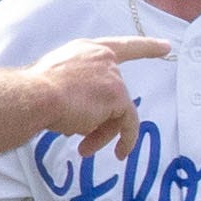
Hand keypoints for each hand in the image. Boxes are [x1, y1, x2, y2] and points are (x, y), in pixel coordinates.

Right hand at [30, 34, 169, 155]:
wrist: (34, 96)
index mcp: (86, 51)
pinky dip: (125, 139)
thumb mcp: (55, 82)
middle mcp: (103, 59)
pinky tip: (119, 153)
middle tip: (84, 144)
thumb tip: (85, 121)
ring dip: (101, 134)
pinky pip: (128, 122)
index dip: (145, 47)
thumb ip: (76, 92)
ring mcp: (112, 76)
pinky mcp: (117, 95)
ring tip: (85, 149)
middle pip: (114, 95)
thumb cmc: (33, 92)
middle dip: (99, 123)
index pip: (121, 47)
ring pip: (117, 112)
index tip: (166, 47)